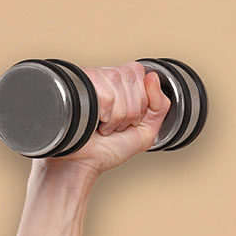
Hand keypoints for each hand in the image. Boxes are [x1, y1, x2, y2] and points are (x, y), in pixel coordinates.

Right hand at [54, 61, 170, 177]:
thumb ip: (159, 105)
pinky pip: (106, 95)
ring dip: (118, 115)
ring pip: (117, 82)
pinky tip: (97, 122)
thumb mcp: (146, 130)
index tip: (130, 119)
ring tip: (106, 125)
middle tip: (117, 125)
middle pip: (131, 76)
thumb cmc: (109, 149)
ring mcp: (87, 80)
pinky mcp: (75, 86)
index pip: (138, 71)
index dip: (141, 99)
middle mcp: (101, 77)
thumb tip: (153, 76)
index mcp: (117, 83)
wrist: (83, 163)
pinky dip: (107, 116)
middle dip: (132, 109)